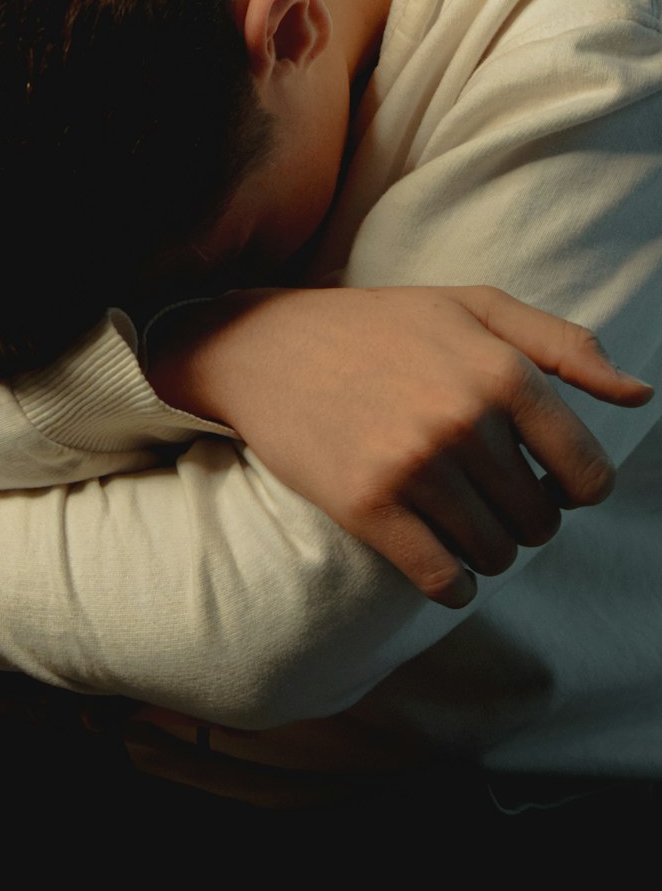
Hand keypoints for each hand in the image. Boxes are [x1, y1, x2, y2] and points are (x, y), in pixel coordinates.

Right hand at [146, 285, 653, 607]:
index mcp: (502, 372)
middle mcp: (464, 421)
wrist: (266, 347)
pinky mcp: (368, 507)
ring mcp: (415, 467)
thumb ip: (563, 345)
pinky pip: (444, 581)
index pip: (588, 476)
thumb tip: (640, 397)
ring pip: (496, 554)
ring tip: (454, 515)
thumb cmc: (379, 325)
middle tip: (484, 493)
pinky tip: (437, 557)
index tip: (543, 481)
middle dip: (523, 518)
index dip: (575, 489)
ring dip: (485, 549)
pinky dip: (453, 583)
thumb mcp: (472, 307)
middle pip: (541, 524)